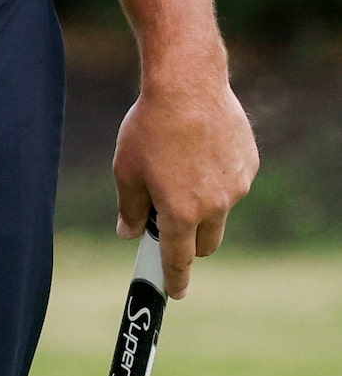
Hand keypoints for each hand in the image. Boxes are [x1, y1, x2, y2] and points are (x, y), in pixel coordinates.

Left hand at [113, 74, 258, 297]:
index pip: (179, 259)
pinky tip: (200, 146)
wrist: (187, 83)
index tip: (176, 292)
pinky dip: (217, 175)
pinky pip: (232, 181)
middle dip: (190, 239)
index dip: (176, 279)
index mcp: (181, 212)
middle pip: (205, 242)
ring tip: (181, 162)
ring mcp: (236, 185)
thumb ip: (131, 208)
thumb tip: (130, 232)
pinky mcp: (248, 164)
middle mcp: (214, 206)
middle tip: (170, 216)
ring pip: (220, 210)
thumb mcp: (126, 168)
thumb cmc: (150, 126)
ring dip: (203, 201)